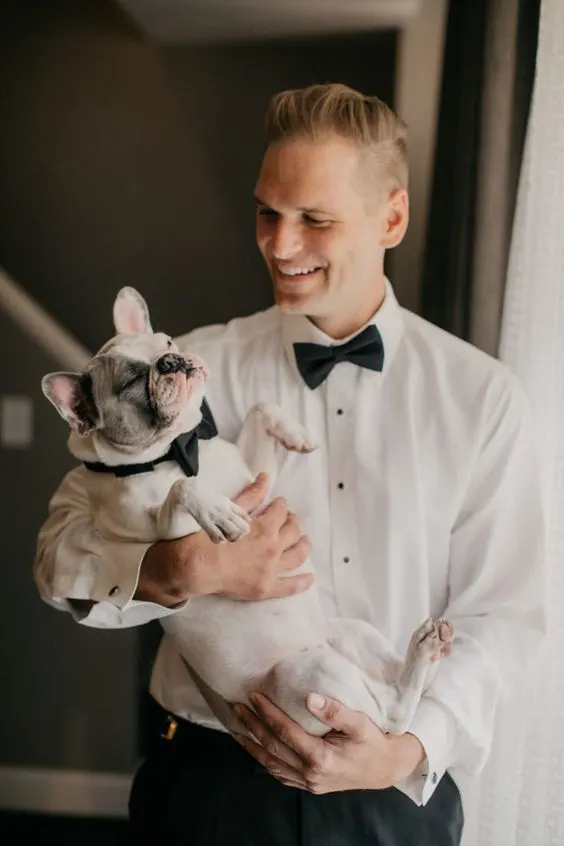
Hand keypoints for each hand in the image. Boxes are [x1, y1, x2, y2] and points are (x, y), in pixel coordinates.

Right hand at [136, 474, 312, 603]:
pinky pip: (289, 587)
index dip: (280, 505)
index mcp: (265, 528)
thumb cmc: (207, 537)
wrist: (193, 567)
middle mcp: (273, 549)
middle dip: (292, 522)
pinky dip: (302, 582)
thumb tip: (265, 478)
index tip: (278, 504)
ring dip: (303, 545)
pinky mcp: (265, 588)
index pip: (281, 511)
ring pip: (297, 555)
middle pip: (292, 531)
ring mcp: (271, 571)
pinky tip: (310, 577)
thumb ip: (251, 495)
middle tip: (288, 520)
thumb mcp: (229, 511)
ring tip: (304, 540)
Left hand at [233, 692, 424, 792]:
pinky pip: (281, 775)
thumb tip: (309, 698)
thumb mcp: (360, 723)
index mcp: (321, 757)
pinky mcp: (311, 786)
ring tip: (236, 729)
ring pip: (272, 765)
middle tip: (237, 707)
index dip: (267, 713)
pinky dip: (265, 762)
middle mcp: (311, 774)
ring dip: (253, 746)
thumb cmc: (374, 742)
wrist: (387, 769)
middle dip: (253, 726)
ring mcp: (309, 783)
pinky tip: (257, 750)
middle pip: (273, 748)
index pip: (285, 732)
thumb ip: (335, 711)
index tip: (254, 696)